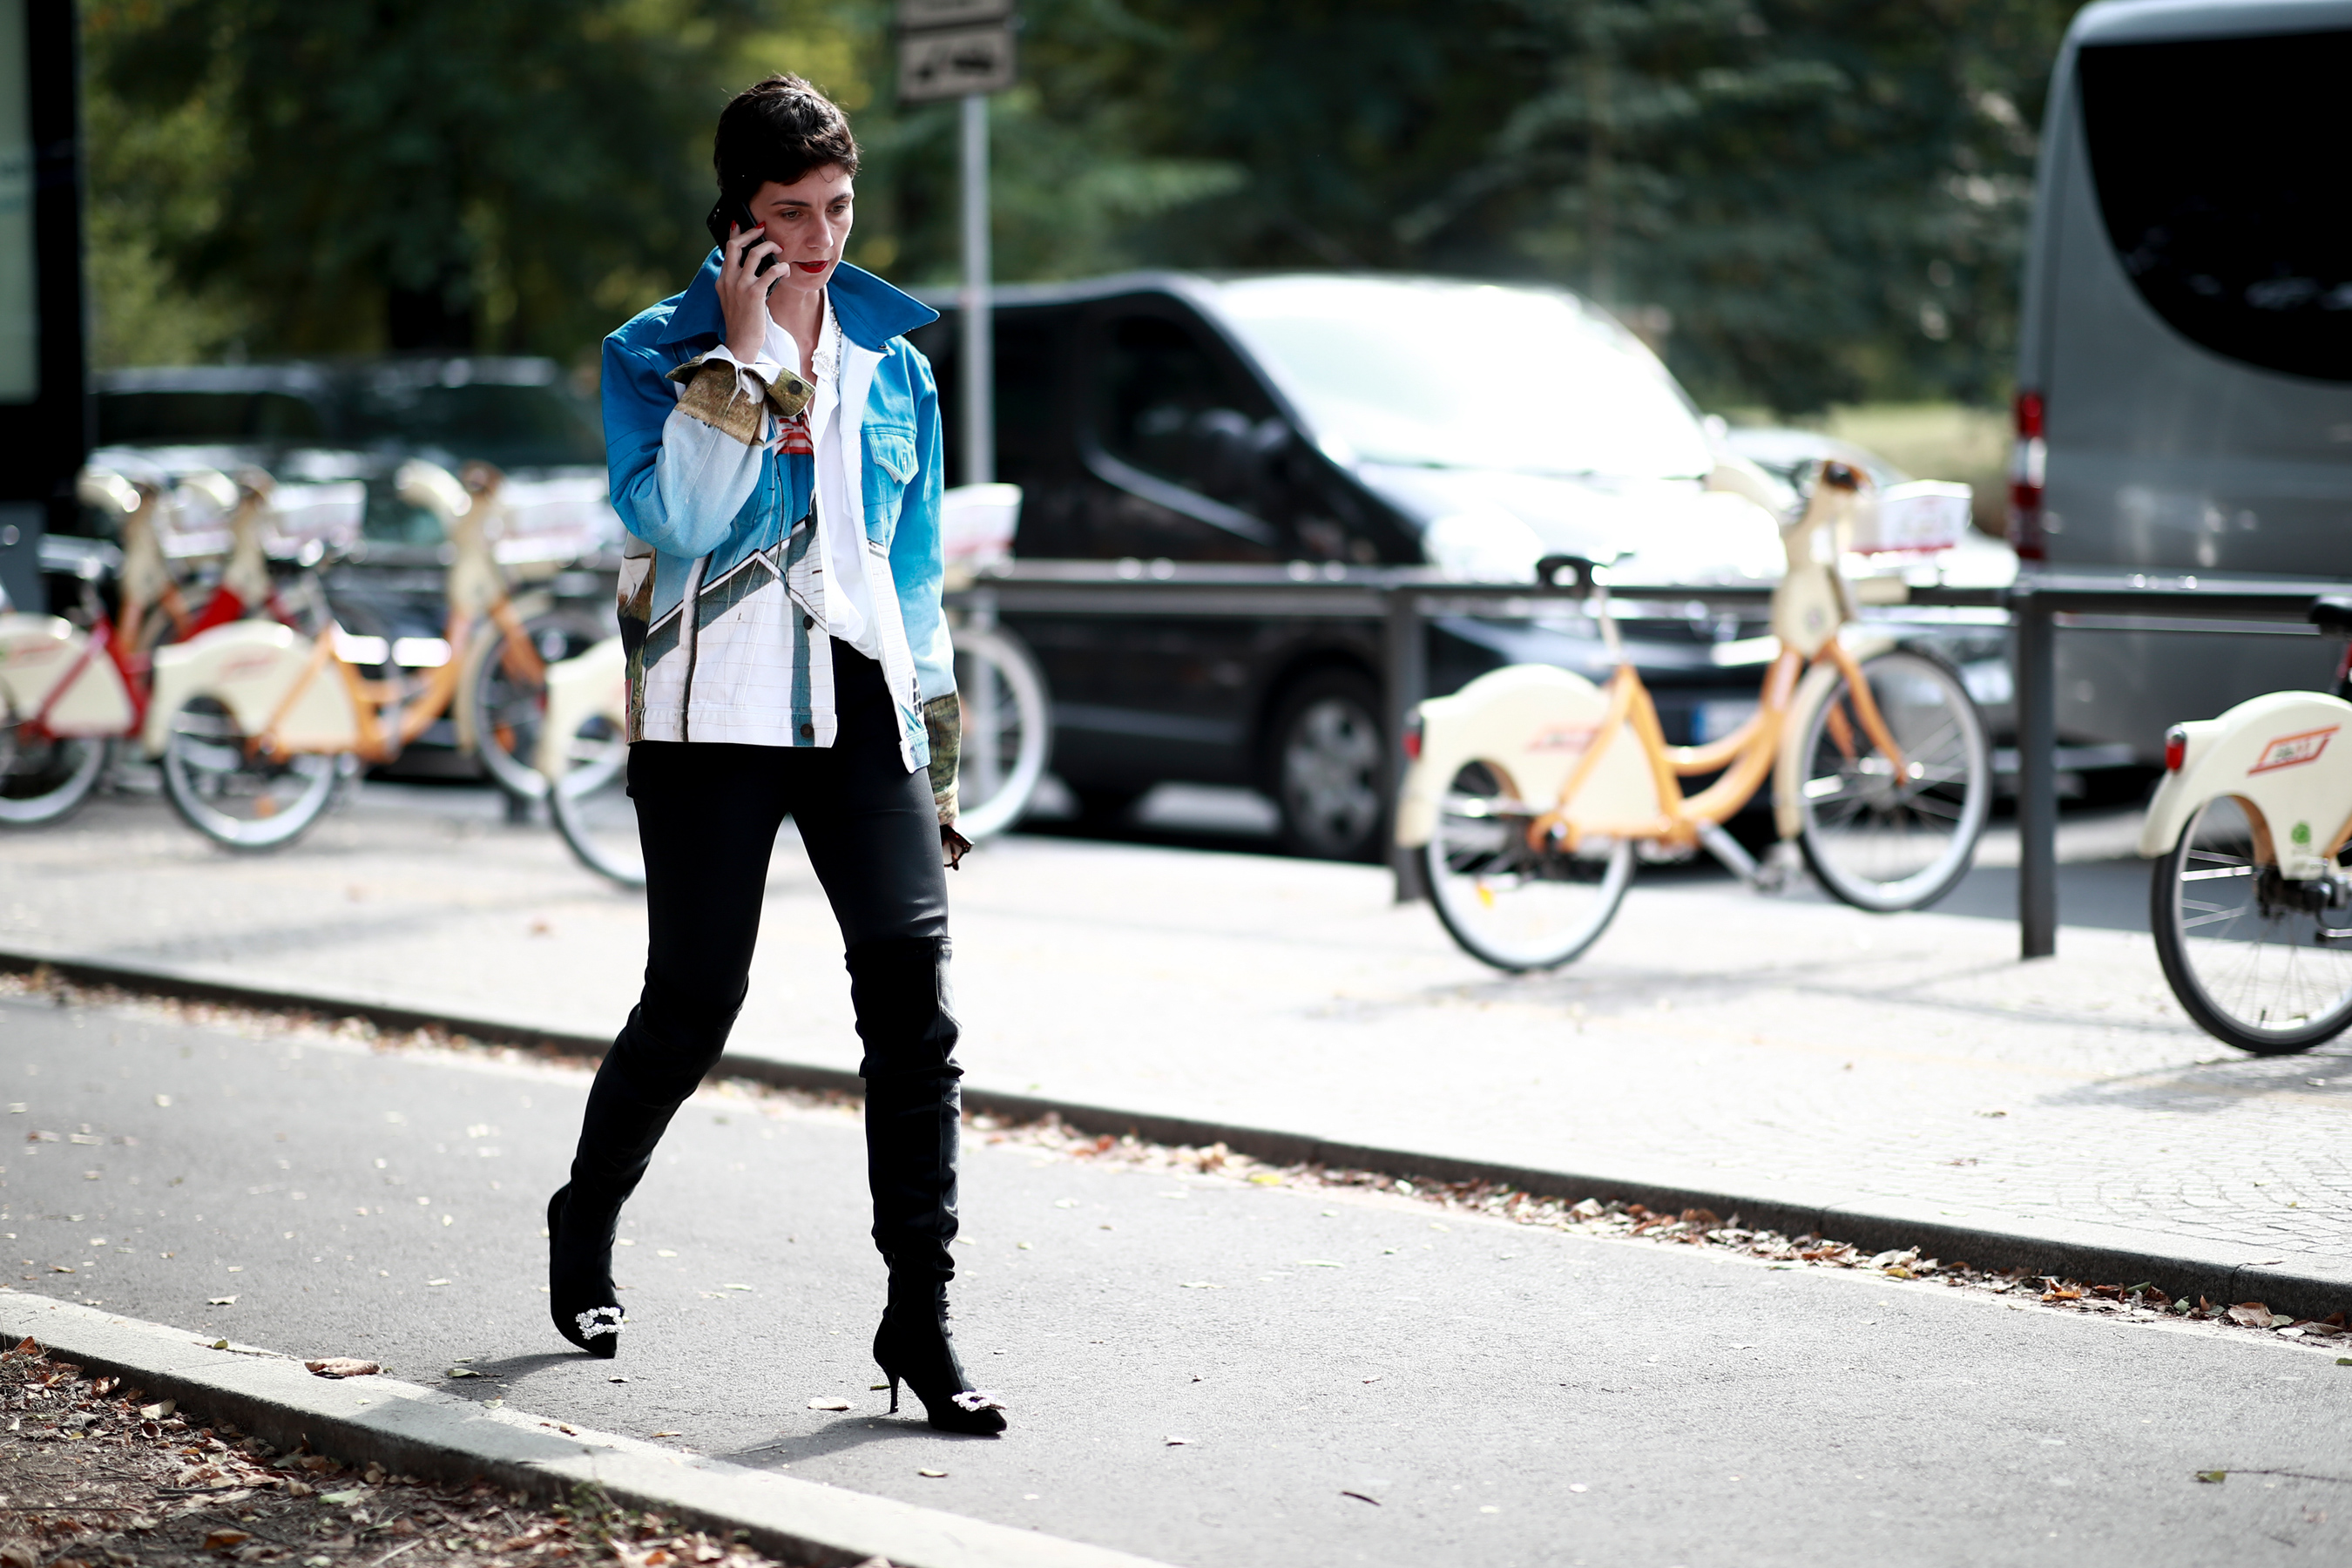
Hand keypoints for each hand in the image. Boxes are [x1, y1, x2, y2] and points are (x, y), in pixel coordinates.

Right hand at [717, 223, 780, 361]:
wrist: (740, 344)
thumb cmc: (741, 324)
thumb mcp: (734, 300)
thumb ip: (738, 284)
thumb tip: (755, 268)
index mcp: (722, 280)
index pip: (727, 250)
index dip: (735, 234)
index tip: (742, 223)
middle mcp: (728, 280)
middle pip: (736, 245)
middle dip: (751, 232)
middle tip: (763, 228)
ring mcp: (740, 286)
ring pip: (754, 254)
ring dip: (769, 247)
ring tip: (779, 248)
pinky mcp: (754, 294)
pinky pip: (770, 272)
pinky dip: (780, 268)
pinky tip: (786, 270)